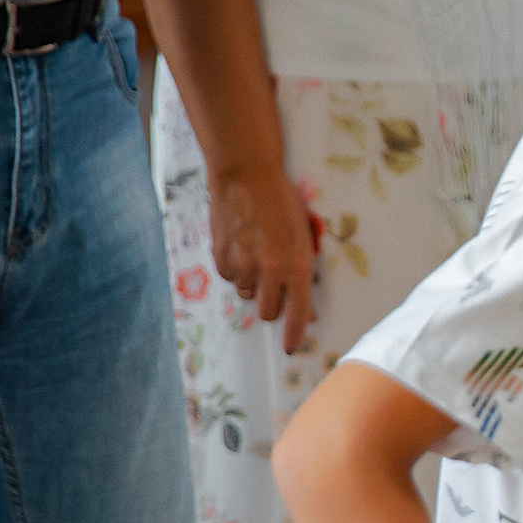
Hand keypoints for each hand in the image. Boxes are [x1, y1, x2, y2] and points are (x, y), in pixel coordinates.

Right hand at [207, 166, 317, 355]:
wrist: (247, 175)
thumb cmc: (282, 201)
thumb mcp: (302, 236)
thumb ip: (301, 269)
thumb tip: (302, 304)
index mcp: (296, 265)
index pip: (298, 312)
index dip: (294, 334)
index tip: (290, 347)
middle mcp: (269, 271)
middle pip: (268, 312)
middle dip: (272, 307)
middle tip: (273, 291)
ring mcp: (242, 266)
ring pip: (246, 294)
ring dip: (252, 285)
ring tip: (256, 256)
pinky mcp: (220, 258)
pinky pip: (228, 278)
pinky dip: (234, 271)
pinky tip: (240, 248)